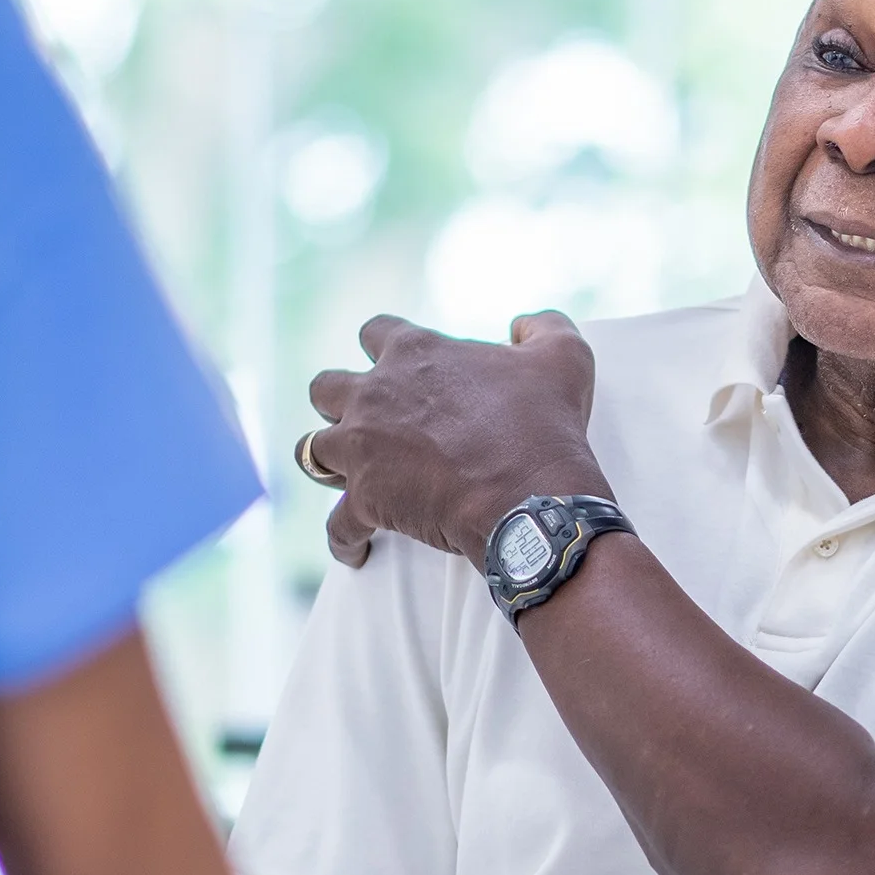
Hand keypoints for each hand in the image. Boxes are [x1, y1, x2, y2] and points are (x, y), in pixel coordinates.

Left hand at [299, 312, 608, 567]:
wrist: (532, 501)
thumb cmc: (544, 428)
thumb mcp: (563, 358)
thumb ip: (543, 327)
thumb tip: (524, 324)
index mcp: (415, 353)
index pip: (375, 331)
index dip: (383, 347)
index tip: (395, 364)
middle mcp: (375, 394)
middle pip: (326, 388)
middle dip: (339, 403)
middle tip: (368, 422)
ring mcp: (363, 449)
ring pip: (312, 450)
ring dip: (330, 462)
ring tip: (349, 476)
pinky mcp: (365, 501)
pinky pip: (337, 525)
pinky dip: (345, 538)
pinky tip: (356, 549)